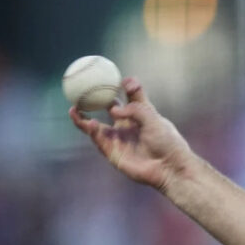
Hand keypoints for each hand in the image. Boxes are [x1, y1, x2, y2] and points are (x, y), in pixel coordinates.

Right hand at [69, 77, 191, 190]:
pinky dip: (92, 132)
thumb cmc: (167, 142)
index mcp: (139, 115)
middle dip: (92, 101)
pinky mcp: (114, 154)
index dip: (119, 87)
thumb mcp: (154, 118)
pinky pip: (99, 141)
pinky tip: (89, 123)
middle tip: (80, 90)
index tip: (110, 77)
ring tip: (74, 108)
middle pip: (106, 110)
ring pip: (96, 128)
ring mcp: (119, 140)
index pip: (127, 97)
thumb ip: (135, 107)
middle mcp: (127, 126)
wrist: (170, 167)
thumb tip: (113, 108)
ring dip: (83, 119)